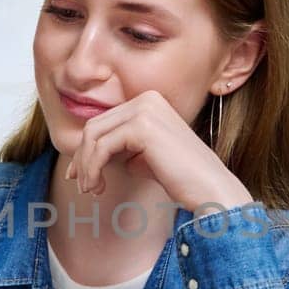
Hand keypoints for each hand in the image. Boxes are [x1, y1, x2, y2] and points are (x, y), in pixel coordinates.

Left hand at [63, 89, 253, 211]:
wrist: (208, 188)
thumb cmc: (178, 176)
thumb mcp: (142, 155)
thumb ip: (119, 147)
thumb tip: (86, 151)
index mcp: (149, 100)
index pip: (104, 121)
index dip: (86, 149)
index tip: (79, 174)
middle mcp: (147, 98)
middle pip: (95, 126)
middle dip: (82, 157)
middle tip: (81, 185)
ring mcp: (145, 109)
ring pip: (93, 136)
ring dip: (86, 166)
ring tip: (89, 189)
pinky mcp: (141, 126)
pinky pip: (102, 147)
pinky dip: (93, 168)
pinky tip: (98, 186)